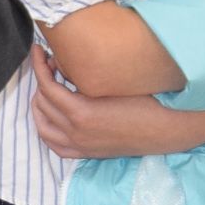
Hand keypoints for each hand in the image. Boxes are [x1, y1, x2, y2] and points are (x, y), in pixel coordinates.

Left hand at [28, 47, 194, 158]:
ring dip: (40, 105)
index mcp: (81, 113)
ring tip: (47, 87)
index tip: (39, 51)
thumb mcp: (111, 82)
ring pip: (43, 127)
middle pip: (43, 103)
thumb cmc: (144, 99)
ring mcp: (81, 145)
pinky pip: (55, 146)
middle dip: (42, 80)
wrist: (166, 128)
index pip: (47, 86)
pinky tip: (51, 116)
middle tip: (51, 64)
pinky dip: (47, 130)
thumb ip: (83, 75)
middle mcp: (77, 132)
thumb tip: (61, 59)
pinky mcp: (88, 153)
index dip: (39, 65)